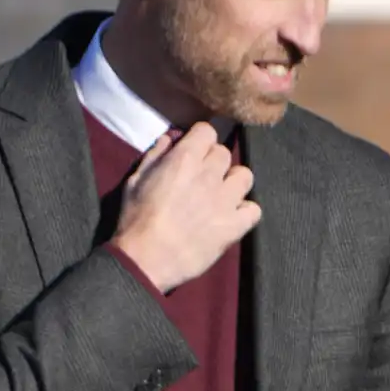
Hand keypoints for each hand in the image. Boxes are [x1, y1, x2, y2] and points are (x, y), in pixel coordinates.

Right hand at [112, 122, 260, 292]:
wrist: (145, 260)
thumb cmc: (135, 220)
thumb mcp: (135, 180)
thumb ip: (155, 155)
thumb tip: (171, 137)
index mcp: (184, 159)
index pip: (207, 130)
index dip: (200, 140)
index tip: (194, 151)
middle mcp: (209, 175)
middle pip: (224, 153)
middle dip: (213, 162)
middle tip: (202, 178)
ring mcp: (225, 201)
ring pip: (245, 176)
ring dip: (233, 183)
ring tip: (220, 196)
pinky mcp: (234, 226)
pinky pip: (254, 210)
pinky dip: (245, 212)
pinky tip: (231, 217)